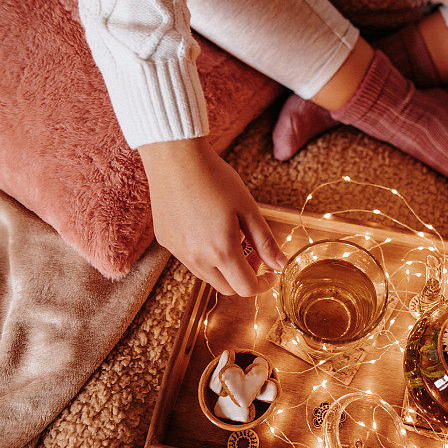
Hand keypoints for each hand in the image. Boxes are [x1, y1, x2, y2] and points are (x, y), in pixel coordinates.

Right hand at [138, 138, 286, 295]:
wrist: (175, 158)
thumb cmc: (216, 179)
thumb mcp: (248, 209)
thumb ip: (265, 241)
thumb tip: (281, 264)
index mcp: (221, 251)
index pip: (245, 288)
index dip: (263, 285)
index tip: (272, 272)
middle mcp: (196, 258)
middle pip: (226, 288)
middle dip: (244, 278)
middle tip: (254, 255)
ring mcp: (178, 252)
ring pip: (207, 276)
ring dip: (225, 269)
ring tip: (232, 238)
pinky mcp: (166, 242)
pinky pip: (190, 261)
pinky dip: (205, 257)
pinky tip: (209, 230)